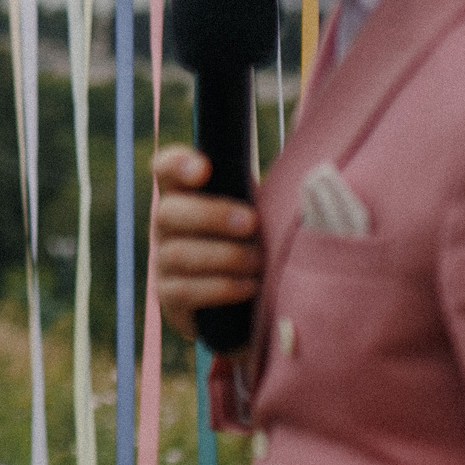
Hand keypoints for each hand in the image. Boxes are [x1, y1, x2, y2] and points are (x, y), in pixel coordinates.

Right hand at [152, 144, 263, 343]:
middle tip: (251, 223)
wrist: (249, 300)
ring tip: (259, 261)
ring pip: (177, 253)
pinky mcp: (168, 298)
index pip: (165, 169)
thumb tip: (301, 179)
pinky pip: (183, 291)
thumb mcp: (256, 212)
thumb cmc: (256, 243)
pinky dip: (221, 287)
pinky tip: (249, 285)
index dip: (176, 164)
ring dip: (225, 256)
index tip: (204, 169)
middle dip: (211, 216)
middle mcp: (165, 227)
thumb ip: (255, 194)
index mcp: (185, 195)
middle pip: (167, 212)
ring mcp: (162, 262)